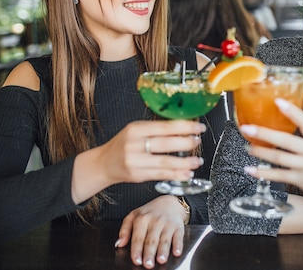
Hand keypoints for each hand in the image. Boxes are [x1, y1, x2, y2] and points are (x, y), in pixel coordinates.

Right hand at [71, 120, 205, 203]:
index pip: (164, 127)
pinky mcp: (137, 175)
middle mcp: (134, 144)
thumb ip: (156, 129)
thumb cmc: (123, 144)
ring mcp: (135, 161)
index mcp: (135, 129)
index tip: (198, 127)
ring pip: (165, 162)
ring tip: (197, 161)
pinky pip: (161, 175)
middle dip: (186, 143)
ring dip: (185, 162)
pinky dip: (176, 174)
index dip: (184, 127)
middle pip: (166, 144)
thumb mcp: (135, 130)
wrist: (104, 163)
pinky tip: (186, 173)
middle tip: (198, 141)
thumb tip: (183, 128)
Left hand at [115, 195, 186, 267]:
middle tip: (147, 264)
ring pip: (165, 240)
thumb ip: (124, 230)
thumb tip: (119, 243)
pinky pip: (178, 237)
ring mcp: (168, 224)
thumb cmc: (150, 212)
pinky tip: (176, 252)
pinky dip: (178, 245)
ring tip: (161, 260)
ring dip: (163, 251)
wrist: (169, 202)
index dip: (137, 250)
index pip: (138, 237)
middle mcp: (155, 221)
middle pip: (151, 240)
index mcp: (142, 219)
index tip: (136, 260)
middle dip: (149, 253)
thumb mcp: (134, 216)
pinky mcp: (178, 227)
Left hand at [239, 98, 302, 201]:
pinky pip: (279, 175)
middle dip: (264, 133)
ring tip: (248, 148)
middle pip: (287, 140)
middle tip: (247, 128)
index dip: (292, 111)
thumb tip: (280, 119)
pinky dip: (263, 173)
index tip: (277, 101)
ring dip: (261, 153)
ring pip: (280, 158)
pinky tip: (251, 170)